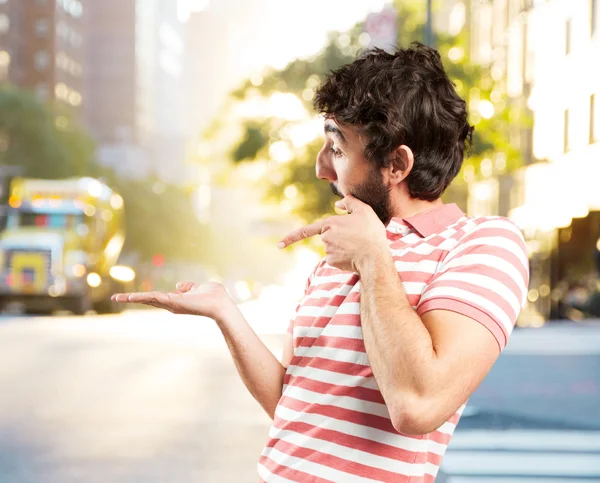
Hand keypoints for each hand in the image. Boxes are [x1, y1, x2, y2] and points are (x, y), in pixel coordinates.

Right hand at [111, 281, 234, 320]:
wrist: (221, 304)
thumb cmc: (214, 296)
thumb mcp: (198, 287)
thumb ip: (188, 286)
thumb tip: (178, 285)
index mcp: (176, 300)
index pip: (156, 298)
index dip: (143, 297)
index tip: (130, 297)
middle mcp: (171, 304)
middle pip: (148, 300)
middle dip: (132, 298)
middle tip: (115, 298)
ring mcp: (171, 304)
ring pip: (148, 299)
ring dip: (132, 298)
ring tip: (116, 297)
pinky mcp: (173, 302)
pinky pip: (154, 298)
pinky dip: (142, 297)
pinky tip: (130, 297)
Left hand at [278, 195, 388, 271]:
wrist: (375, 257)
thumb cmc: (371, 233)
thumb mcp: (364, 211)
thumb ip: (350, 202)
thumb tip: (338, 204)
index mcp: (330, 224)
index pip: (306, 231)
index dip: (291, 238)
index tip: (279, 245)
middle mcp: (325, 238)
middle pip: (327, 236)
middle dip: (338, 237)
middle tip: (356, 237)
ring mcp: (328, 251)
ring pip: (332, 247)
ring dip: (342, 246)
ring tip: (357, 245)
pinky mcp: (333, 262)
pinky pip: (335, 257)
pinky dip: (343, 256)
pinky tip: (353, 255)